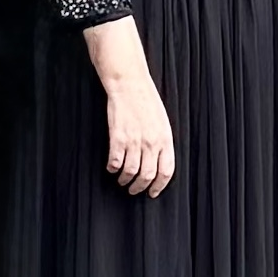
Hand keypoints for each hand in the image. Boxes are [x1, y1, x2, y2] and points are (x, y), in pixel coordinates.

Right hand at [104, 68, 175, 197]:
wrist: (130, 84)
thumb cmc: (146, 101)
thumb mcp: (162, 122)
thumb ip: (162, 142)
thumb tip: (159, 162)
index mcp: (165, 139)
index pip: (166, 171)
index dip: (159, 186)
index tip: (152, 192)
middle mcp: (151, 143)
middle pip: (147, 176)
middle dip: (139, 187)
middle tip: (134, 190)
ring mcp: (134, 141)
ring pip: (130, 172)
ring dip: (125, 180)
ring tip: (122, 180)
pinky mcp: (118, 138)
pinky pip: (114, 162)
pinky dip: (112, 168)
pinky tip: (111, 167)